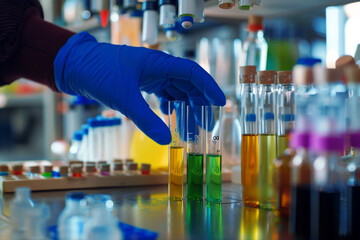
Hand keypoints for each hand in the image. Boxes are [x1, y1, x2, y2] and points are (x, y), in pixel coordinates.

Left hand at [54, 32, 224, 144]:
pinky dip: (170, 105)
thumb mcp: (125, 99)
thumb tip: (166, 141)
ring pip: (176, 90)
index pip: (193, 73)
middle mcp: (158, 67)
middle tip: (205, 126)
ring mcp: (151, 74)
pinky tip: (170, 116)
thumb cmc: (99, 74)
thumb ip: (147, 120)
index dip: (209, 88)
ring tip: (190, 128)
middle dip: (198, 105)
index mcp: (159, 64)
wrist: (76, 66)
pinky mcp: (142, 81)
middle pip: (188, 84)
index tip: (220, 104)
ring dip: (185, 108)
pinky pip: (163, 92)